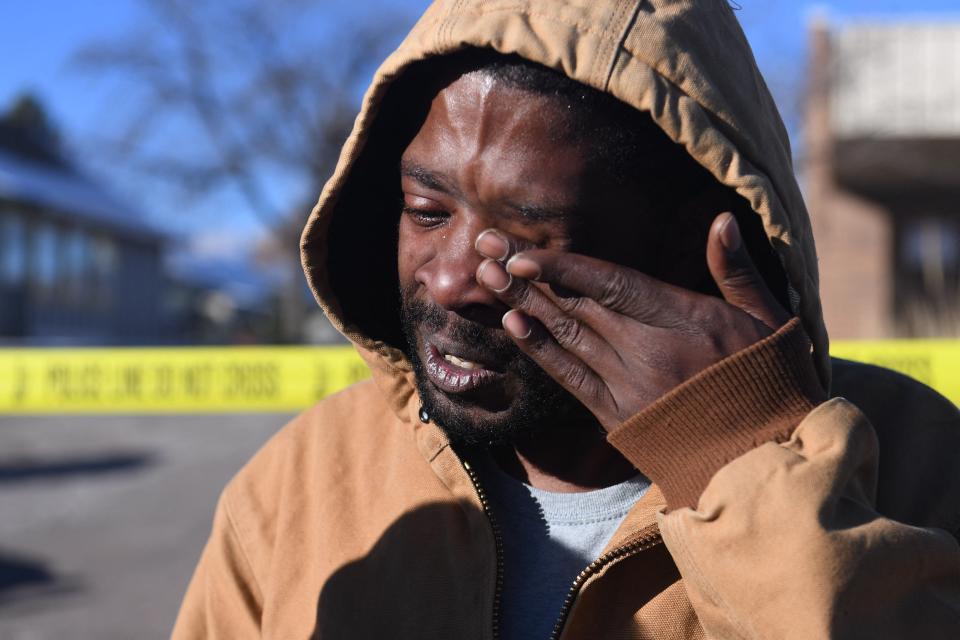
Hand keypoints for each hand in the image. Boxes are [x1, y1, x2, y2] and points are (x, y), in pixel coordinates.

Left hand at [474, 212, 791, 431]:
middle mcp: (647, 351)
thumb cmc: (772, 385)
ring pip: (565, 335)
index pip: (610, 283)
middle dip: (525, 274)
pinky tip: (513, 324)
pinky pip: (569, 377)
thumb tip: (722, 218)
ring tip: (486, 277)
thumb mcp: (769, 320)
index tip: (521, 252)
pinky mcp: (617, 416)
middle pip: (575, 304)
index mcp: (685, 320)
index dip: (562, 267)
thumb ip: (737, 270)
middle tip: (484, 247)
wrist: (766, 464)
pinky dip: (540, 350)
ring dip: (522, 303)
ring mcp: (628, 385)